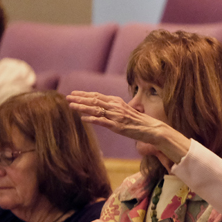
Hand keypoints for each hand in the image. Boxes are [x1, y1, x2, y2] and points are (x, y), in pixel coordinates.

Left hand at [66, 91, 190, 163]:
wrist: (153, 129)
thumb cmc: (141, 122)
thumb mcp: (127, 112)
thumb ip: (116, 109)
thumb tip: (106, 109)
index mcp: (118, 102)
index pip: (98, 96)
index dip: (85, 94)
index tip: (74, 93)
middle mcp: (116, 107)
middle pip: (95, 100)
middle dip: (80, 98)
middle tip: (67, 97)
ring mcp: (117, 116)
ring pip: (96, 109)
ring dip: (82, 107)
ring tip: (71, 105)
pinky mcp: (118, 126)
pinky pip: (102, 121)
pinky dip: (92, 119)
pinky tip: (82, 118)